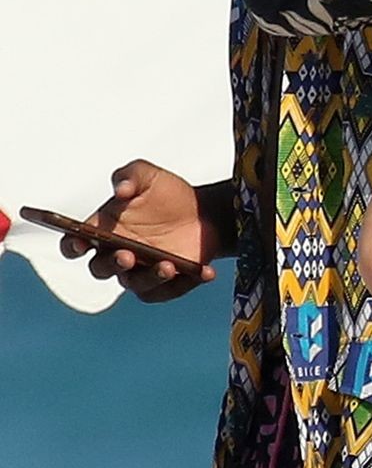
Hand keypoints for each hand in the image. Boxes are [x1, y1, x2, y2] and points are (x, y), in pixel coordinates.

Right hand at [59, 160, 223, 302]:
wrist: (203, 211)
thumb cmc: (168, 194)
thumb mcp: (148, 175)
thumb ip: (130, 176)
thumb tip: (121, 190)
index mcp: (104, 230)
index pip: (75, 243)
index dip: (73, 246)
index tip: (81, 243)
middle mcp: (117, 254)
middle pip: (101, 269)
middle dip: (112, 264)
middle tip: (128, 255)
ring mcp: (140, 271)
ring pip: (135, 284)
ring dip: (150, 277)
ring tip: (169, 265)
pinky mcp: (164, 284)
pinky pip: (167, 291)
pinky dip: (184, 284)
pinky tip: (203, 271)